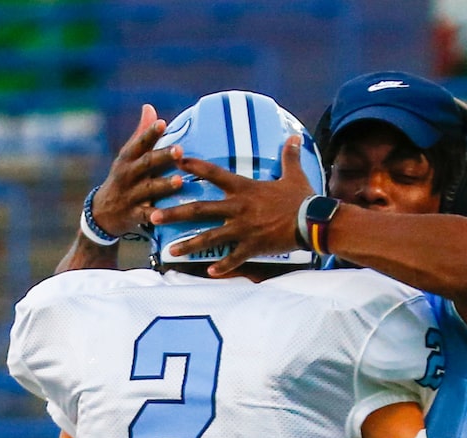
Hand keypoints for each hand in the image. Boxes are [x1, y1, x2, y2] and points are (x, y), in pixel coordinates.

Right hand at [86, 104, 183, 242]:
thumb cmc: (123, 178)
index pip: (139, 142)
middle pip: (146, 163)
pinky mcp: (133, 215)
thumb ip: (141, 134)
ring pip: (148, 189)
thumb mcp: (127, 157)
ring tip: (179, 181)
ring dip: (163, 185)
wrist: (102, 213)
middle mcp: (127, 174)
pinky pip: (147, 215)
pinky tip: (169, 215)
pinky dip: (157, 216)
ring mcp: (130, 195)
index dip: (150, 133)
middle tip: (180, 150)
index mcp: (127, 158)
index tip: (162, 123)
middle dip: (163, 157)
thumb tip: (149, 107)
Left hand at [161, 135, 317, 275]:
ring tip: (171, 250)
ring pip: (210, 238)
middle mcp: (238, 208)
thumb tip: (294, 137)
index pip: (213, 173)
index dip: (193, 166)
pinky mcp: (252, 247)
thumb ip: (289, 156)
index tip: (175, 159)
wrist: (313, 221)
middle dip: (174, 212)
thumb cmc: (302, 198)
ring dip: (189, 244)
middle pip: (200, 209)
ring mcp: (243, 229)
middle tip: (153, 215)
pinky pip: (233, 259)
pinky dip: (222, 266)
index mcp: (244, 188)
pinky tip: (208, 273)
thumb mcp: (294, 175)